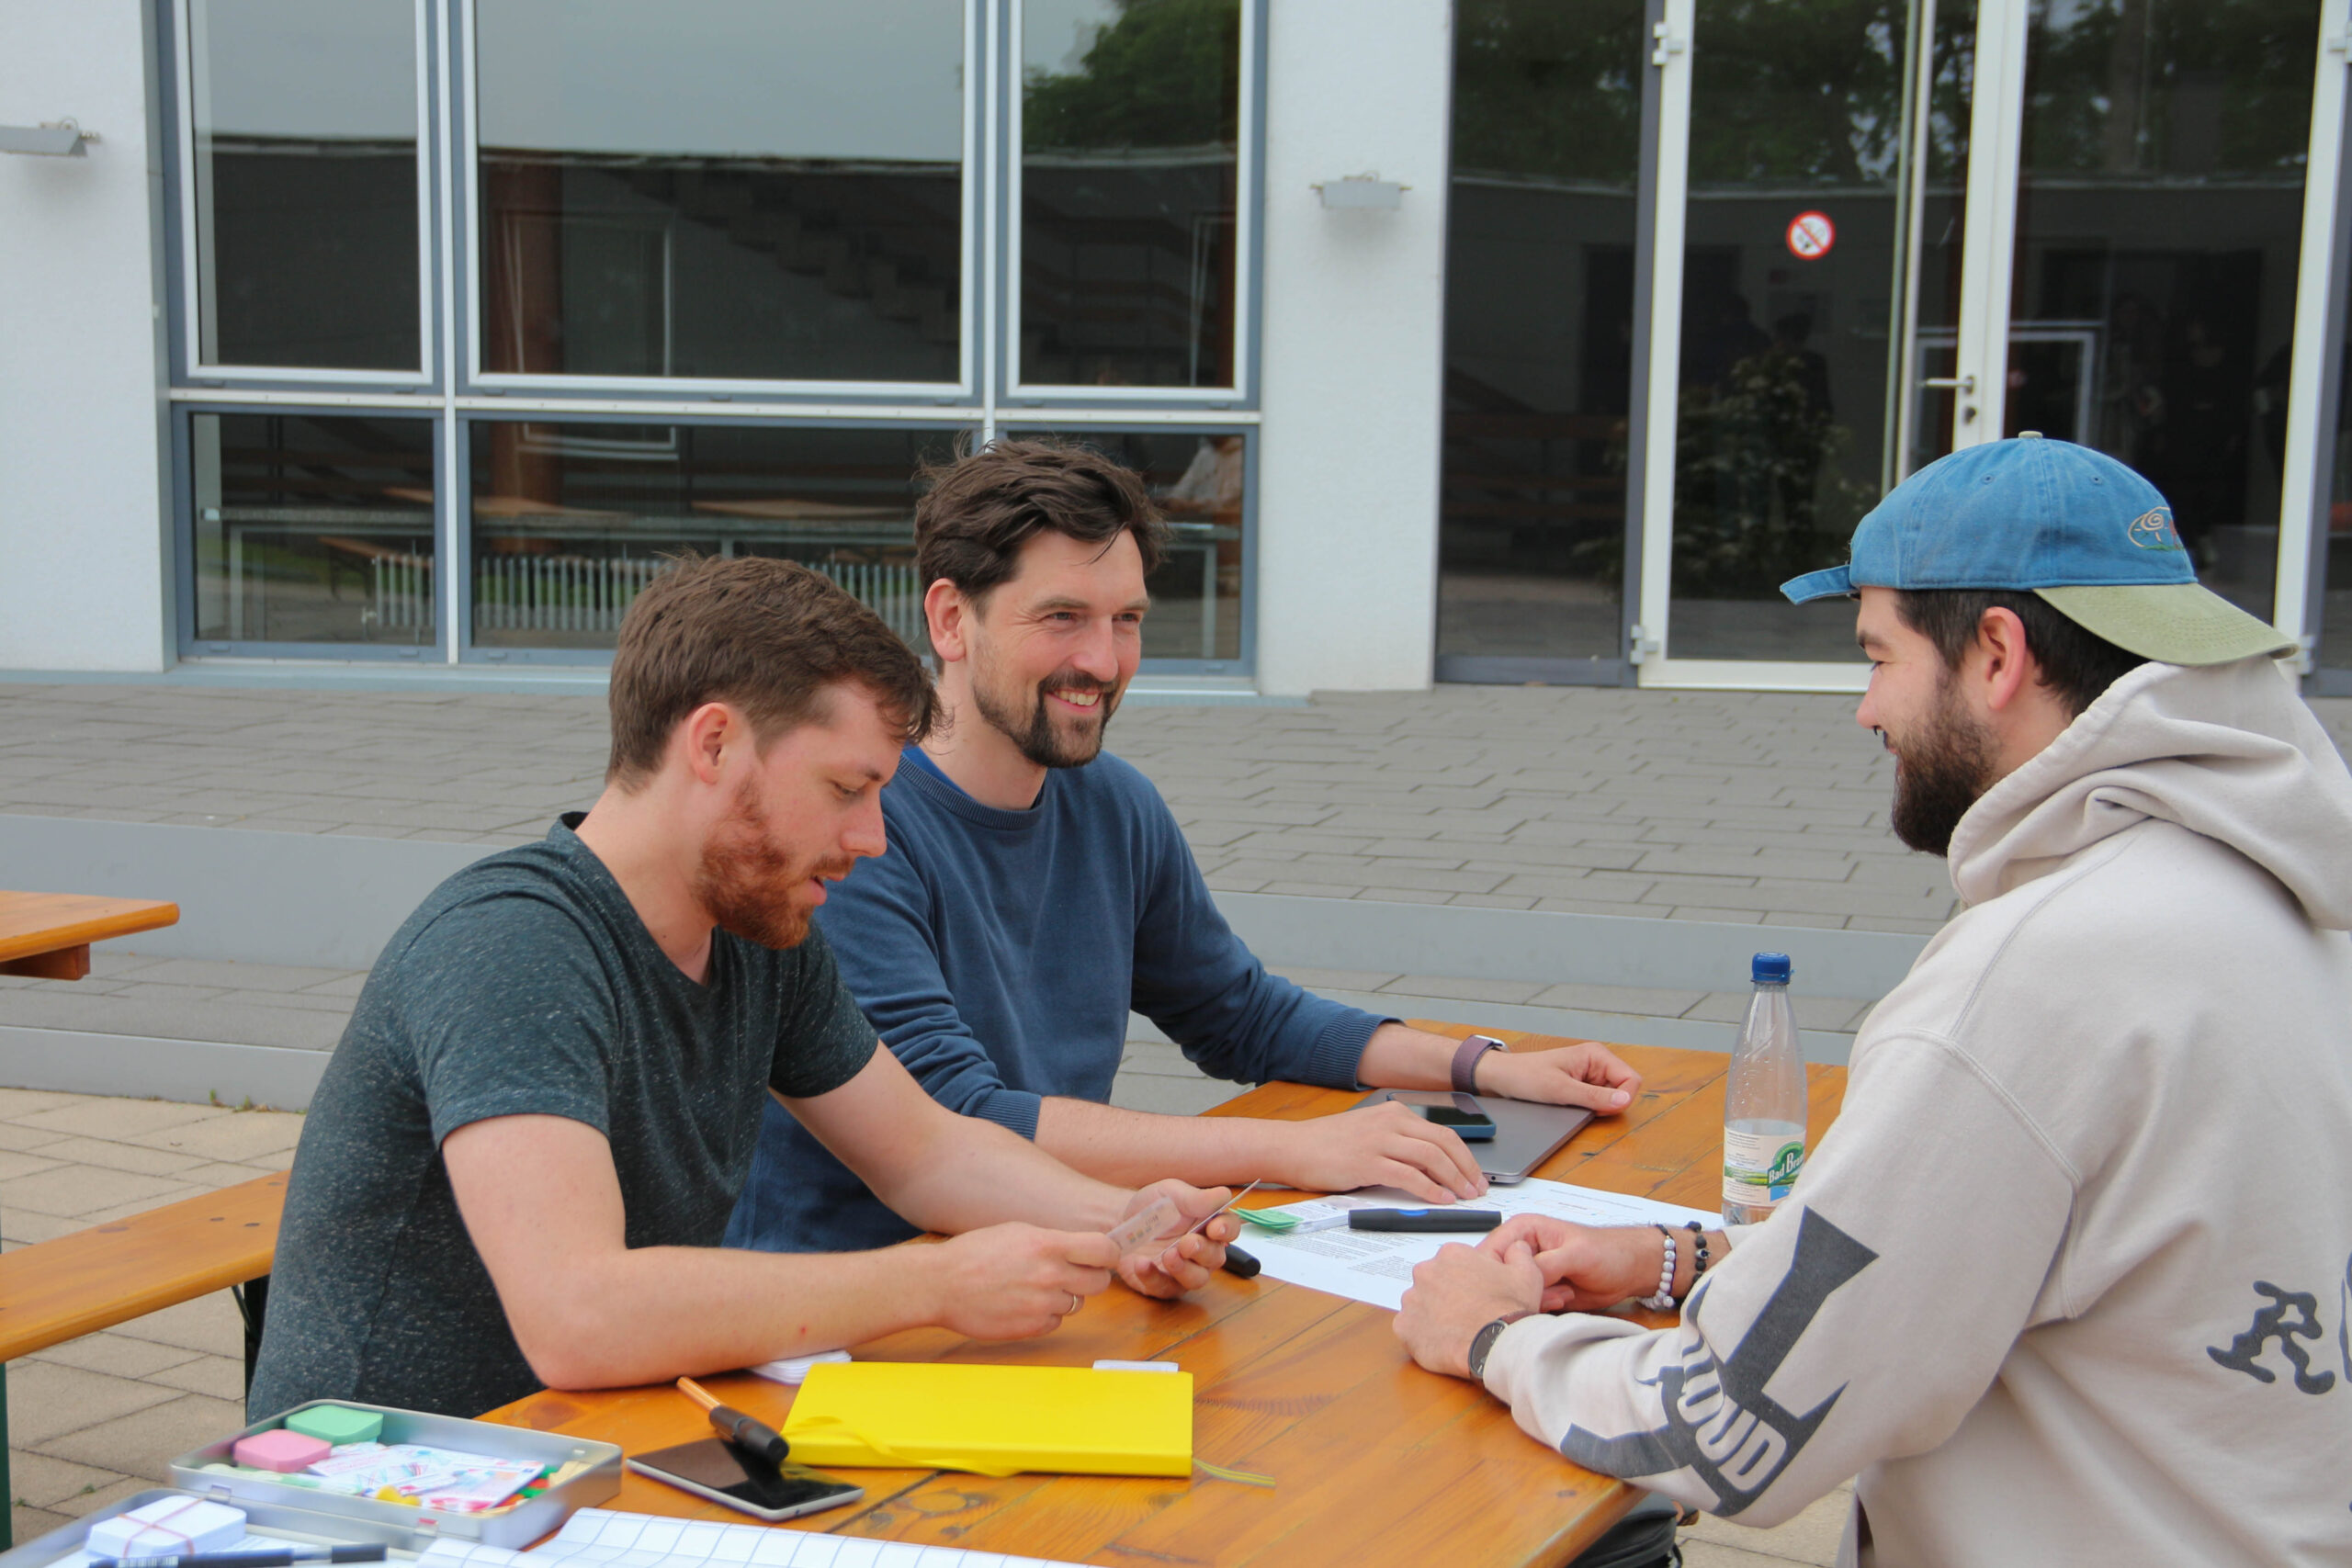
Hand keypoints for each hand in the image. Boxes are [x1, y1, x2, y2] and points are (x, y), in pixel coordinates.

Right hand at [928, 1222, 1117, 1338]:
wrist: (941, 1284)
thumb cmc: (976, 1253)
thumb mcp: (1018, 1232)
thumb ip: (1054, 1242)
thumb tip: (1085, 1248)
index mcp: (1048, 1245)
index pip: (1105, 1250)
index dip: (1109, 1254)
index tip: (1104, 1255)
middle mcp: (1051, 1275)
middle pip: (1100, 1281)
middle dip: (1091, 1277)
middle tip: (1072, 1273)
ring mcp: (1043, 1305)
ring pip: (1077, 1303)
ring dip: (1063, 1297)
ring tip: (1033, 1288)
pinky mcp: (1032, 1328)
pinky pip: (1056, 1322)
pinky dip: (1046, 1316)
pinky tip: (1022, 1304)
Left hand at [1112, 1180, 1236, 1298]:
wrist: (1121, 1220)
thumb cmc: (1153, 1206)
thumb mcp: (1172, 1193)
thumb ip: (1197, 1198)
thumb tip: (1224, 1195)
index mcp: (1209, 1225)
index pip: (1230, 1230)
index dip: (1227, 1230)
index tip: (1215, 1228)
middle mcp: (1202, 1252)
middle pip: (1215, 1258)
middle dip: (1203, 1251)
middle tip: (1186, 1242)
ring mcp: (1184, 1271)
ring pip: (1196, 1280)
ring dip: (1184, 1269)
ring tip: (1168, 1255)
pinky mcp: (1162, 1284)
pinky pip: (1164, 1287)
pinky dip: (1153, 1277)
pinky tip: (1142, 1263)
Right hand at [1272, 1102, 1487, 1201]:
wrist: (1292, 1147)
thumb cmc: (1327, 1145)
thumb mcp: (1369, 1133)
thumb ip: (1398, 1143)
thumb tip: (1432, 1166)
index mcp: (1394, 1113)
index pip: (1443, 1132)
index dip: (1465, 1156)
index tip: (1475, 1174)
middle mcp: (1391, 1122)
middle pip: (1444, 1142)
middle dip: (1467, 1168)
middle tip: (1478, 1188)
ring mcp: (1379, 1140)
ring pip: (1432, 1157)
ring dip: (1454, 1179)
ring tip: (1465, 1196)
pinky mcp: (1368, 1162)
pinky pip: (1410, 1175)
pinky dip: (1430, 1189)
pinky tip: (1441, 1199)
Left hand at [1394, 1239, 1542, 1378]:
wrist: (1498, 1344)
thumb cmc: (1509, 1310)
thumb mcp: (1526, 1273)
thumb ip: (1518, 1253)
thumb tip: (1517, 1247)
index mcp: (1451, 1254)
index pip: (1450, 1263)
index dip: (1464, 1280)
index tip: (1474, 1293)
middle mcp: (1426, 1272)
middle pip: (1431, 1281)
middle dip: (1444, 1295)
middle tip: (1464, 1312)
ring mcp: (1412, 1299)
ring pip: (1418, 1304)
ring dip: (1431, 1314)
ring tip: (1454, 1329)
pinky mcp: (1404, 1327)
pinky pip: (1408, 1329)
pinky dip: (1421, 1335)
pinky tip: (1441, 1342)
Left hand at [1477, 1041, 1640, 1114]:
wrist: (1502, 1078)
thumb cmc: (1526, 1076)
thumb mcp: (1560, 1090)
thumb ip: (1594, 1096)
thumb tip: (1624, 1101)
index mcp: (1596, 1055)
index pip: (1631, 1079)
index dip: (1622, 1098)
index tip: (1601, 1108)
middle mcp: (1597, 1062)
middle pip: (1624, 1090)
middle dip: (1609, 1104)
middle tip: (1582, 1106)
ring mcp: (1591, 1075)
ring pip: (1612, 1098)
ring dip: (1598, 1106)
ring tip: (1572, 1102)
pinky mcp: (1583, 1085)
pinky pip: (1598, 1101)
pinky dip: (1590, 1108)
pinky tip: (1571, 1104)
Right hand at [1477, 1216, 1660, 1312]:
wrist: (1629, 1271)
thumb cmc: (1608, 1252)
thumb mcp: (1577, 1254)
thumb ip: (1547, 1263)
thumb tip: (1522, 1277)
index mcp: (1522, 1230)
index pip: (1491, 1251)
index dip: (1497, 1271)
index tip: (1517, 1286)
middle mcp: (1521, 1251)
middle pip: (1498, 1276)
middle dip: (1517, 1289)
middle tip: (1550, 1291)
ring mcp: (1528, 1273)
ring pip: (1511, 1293)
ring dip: (1533, 1300)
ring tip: (1562, 1294)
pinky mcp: (1537, 1292)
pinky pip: (1525, 1304)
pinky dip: (1541, 1308)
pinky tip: (1562, 1300)